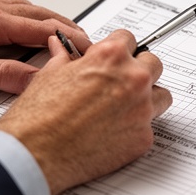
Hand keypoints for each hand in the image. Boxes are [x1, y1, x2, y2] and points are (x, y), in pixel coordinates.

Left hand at [0, 0, 90, 93]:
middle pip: (41, 14)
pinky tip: (25, 16)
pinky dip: (27, 10)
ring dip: (50, 17)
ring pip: (26, 5)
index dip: (72, 40)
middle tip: (86, 40)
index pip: (45, 29)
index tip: (90, 49)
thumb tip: (35, 80)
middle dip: (68, 26)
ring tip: (63, 29)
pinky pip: (7, 1)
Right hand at [0, 30, 171, 194]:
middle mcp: (133, 79)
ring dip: (148, 98)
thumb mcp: (49, 74)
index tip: (115, 58)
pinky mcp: (144, 137)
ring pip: (161, 95)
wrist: (33, 155)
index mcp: (111, 57)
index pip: (129, 39)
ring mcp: (142, 109)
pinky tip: (114, 133)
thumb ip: (65, 57)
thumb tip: (61, 46)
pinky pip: (150, 127)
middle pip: (153, 64)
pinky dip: (136, 128)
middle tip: (120, 83)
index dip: (118, 49)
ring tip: (122, 108)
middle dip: (138, 70)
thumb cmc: (37, 117)